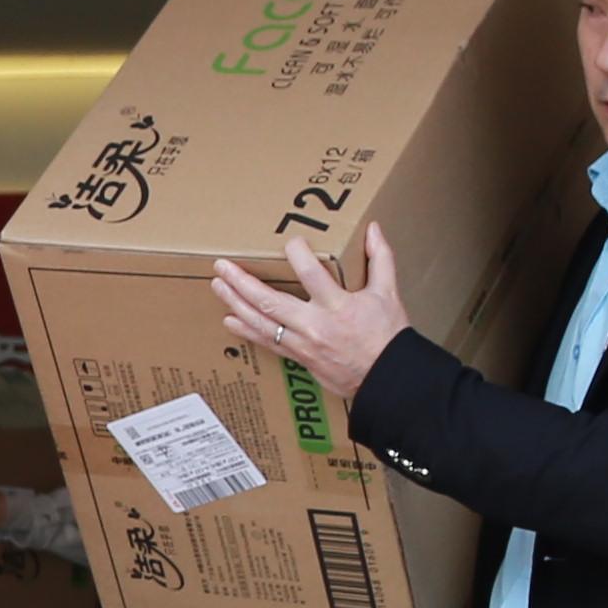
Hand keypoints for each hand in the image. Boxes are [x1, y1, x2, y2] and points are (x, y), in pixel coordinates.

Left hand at [206, 226, 409, 405]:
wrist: (387, 380)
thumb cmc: (388, 337)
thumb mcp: (389, 294)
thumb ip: (381, 259)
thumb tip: (374, 228)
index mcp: (338, 306)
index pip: (311, 274)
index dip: (297, 253)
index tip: (290, 241)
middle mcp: (315, 325)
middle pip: (269, 301)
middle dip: (241, 282)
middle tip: (221, 266)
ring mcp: (303, 344)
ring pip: (261, 323)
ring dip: (236, 303)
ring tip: (218, 286)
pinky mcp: (299, 358)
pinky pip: (268, 343)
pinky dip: (247, 331)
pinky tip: (230, 320)